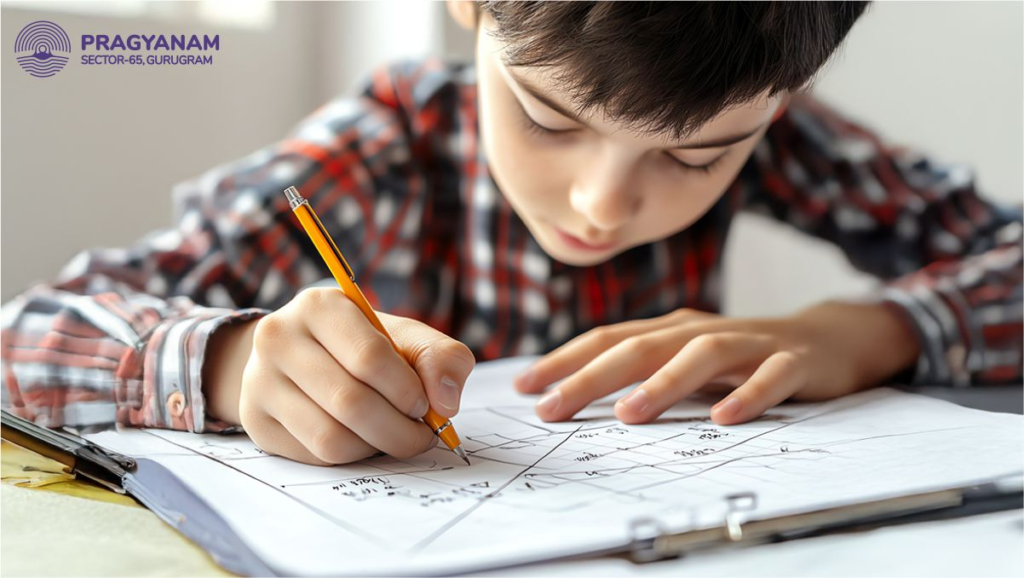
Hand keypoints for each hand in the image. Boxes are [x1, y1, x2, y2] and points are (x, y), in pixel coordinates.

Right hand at [203, 288, 474, 464]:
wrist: (298, 356)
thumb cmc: (362, 345)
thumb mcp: (403, 337)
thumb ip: (440, 358)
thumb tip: (446, 402)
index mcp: (319, 306)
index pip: (370, 358)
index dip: (408, 390)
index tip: (426, 405)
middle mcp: (278, 339)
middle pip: (350, 403)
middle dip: (400, 430)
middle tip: (421, 435)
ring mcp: (260, 382)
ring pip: (331, 438)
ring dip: (376, 446)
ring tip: (393, 435)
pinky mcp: (256, 422)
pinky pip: (314, 456)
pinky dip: (350, 456)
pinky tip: (361, 439)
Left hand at [514, 302, 919, 424]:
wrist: (829, 338)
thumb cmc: (743, 355)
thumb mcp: (687, 358)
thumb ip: (645, 369)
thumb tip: (577, 394)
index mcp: (672, 329)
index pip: (610, 339)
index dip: (566, 360)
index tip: (524, 386)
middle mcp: (702, 330)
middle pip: (642, 348)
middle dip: (591, 378)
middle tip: (551, 408)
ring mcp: (750, 343)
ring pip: (702, 356)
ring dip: (663, 384)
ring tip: (628, 414)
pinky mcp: (794, 362)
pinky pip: (771, 377)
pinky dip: (748, 395)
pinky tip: (725, 418)